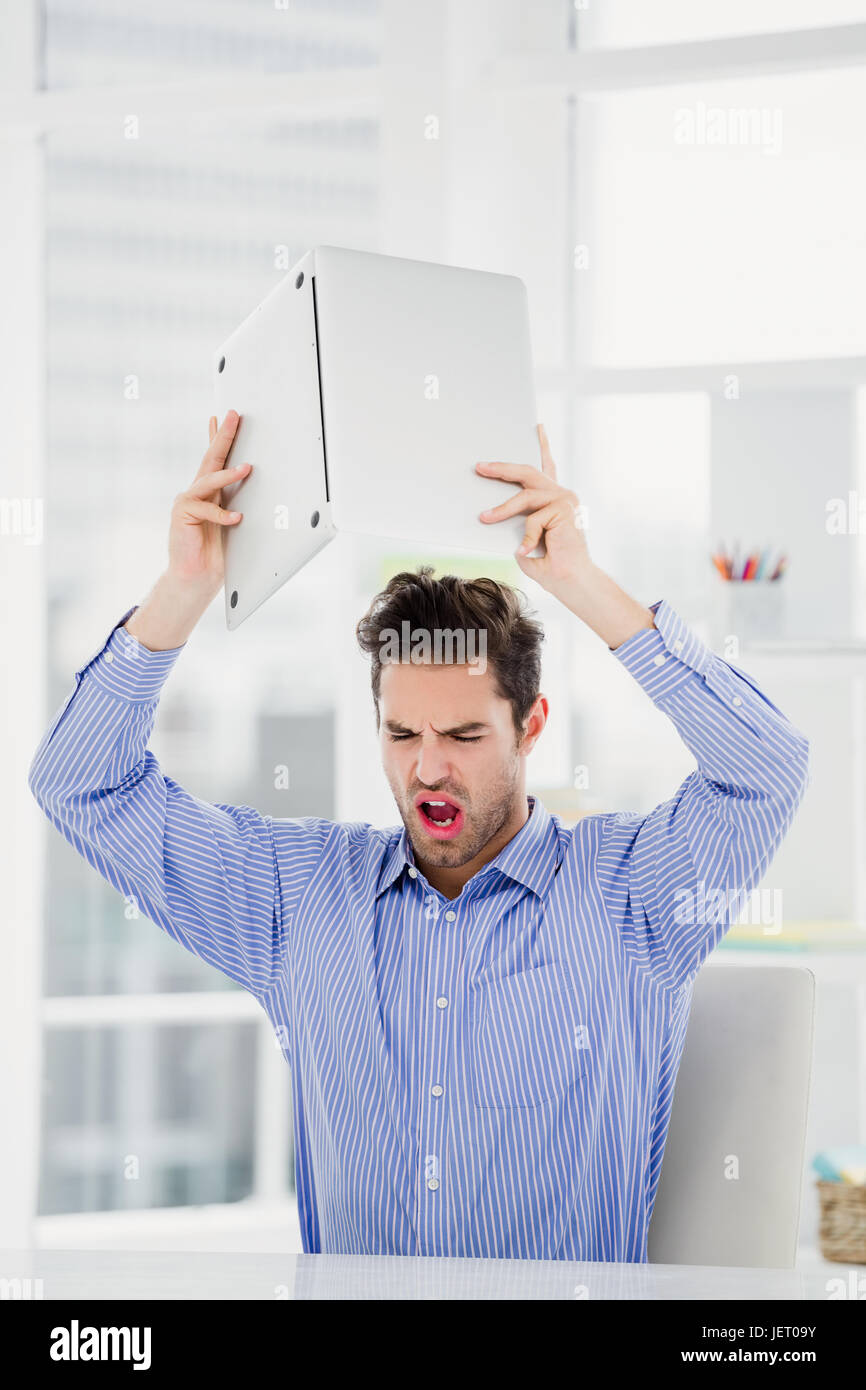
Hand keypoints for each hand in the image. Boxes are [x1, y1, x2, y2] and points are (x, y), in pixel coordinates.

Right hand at [167, 410, 250, 595]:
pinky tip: (236, 518)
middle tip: (233, 416)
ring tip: (247, 468)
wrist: (196, 577)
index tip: (226, 416)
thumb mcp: (234, 524)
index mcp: (209, 492)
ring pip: (209, 480)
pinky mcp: (182, 514)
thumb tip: (264, 490)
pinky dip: (223, 514)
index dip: (219, 436)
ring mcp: (187, 501)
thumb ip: (241, 505)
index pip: (215, 459)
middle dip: (223, 436)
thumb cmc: (217, 554)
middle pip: (211, 459)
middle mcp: (196, 491)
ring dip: (229, 474)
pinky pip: (206, 509)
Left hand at [476, 424, 590, 593]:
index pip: (547, 467)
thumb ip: (515, 517)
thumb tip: (490, 507)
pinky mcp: (564, 509)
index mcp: (554, 499)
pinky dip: (526, 536)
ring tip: (484, 518)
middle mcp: (562, 495)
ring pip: (525, 496)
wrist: (568, 580)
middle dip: (501, 469)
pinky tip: (527, 550)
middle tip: (480, 467)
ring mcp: (565, 500)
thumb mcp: (523, 535)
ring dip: (502, 509)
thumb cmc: (547, 562)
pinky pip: (533, 518)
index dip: (543, 446)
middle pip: (528, 473)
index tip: (537, 427)